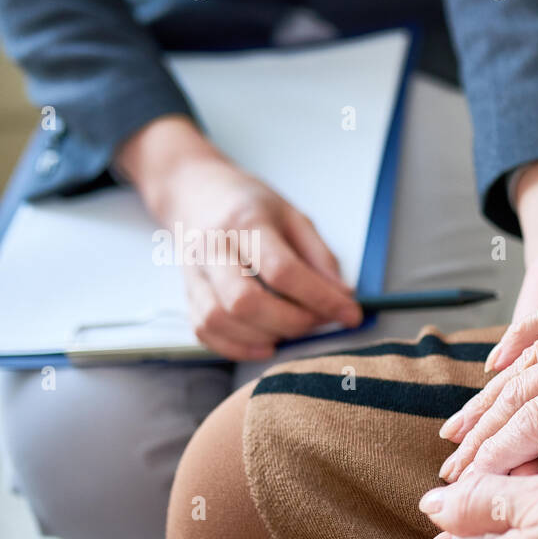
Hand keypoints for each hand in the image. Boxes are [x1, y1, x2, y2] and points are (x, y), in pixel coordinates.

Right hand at [117, 116, 361, 359]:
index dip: (321, 299)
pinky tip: (266, 344)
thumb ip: (320, 257)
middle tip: (318, 321)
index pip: (283, 271)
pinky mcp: (186, 291)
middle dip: (292, 322)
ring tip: (292, 329)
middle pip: (246, 301)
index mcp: (246, 223)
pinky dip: (237, 347)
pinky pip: (204, 330)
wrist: (194, 192)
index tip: (350, 314)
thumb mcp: (293, 217)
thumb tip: (344, 296)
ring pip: (220, 320)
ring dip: (264, 336)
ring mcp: (194, 272)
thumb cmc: (249, 205)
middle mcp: (213, 248)